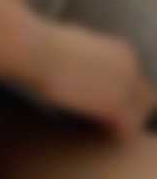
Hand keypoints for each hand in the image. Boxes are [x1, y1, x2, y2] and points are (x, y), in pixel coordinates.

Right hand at [26, 21, 156, 141]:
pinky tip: (86, 126)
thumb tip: (84, 70)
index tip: (96, 102)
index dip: (120, 96)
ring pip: (139, 119)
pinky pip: (126, 133)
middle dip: (127, 111)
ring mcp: (127, 86)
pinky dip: (109, 134)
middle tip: (99, 118)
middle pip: (146, 101)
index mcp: (123, 50)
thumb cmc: (42, 44)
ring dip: (119, 124)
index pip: (138, 83)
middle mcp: (132, 66)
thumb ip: (92, 58)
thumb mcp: (76, 45)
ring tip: (91, 123)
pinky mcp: (116, 105)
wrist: (34, 49)